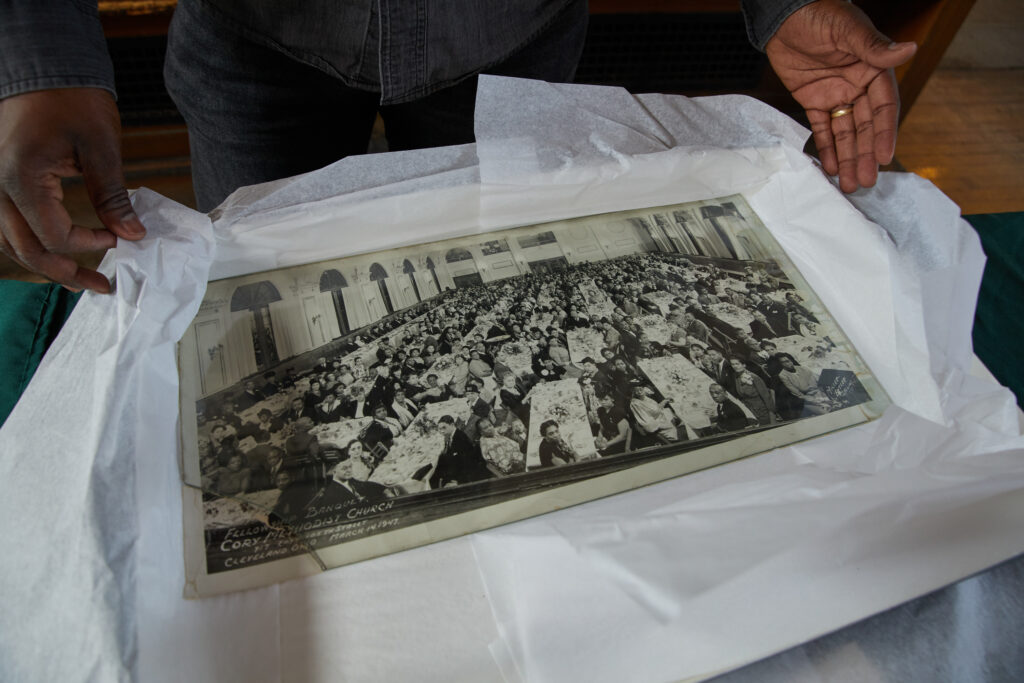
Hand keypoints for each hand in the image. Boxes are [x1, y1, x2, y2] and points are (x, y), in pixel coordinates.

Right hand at [0, 88, 144, 291]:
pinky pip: (7, 227)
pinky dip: (30, 245)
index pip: (54, 235)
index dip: (89, 244)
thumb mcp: (100, 146)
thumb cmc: (71, 99)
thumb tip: (132, 234)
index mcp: (21, 177)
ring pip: (11, 243)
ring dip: (45, 265)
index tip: (119, 239)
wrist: (43, 68)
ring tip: (80, 279)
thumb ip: (112, 196)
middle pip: (26, 249)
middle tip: (100, 284)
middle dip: (64, 272)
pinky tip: (56, 254)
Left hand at [766, 0, 916, 191]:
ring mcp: (836, 94)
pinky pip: (822, 128)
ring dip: (848, 158)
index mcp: (874, 70)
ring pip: (845, 133)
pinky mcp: (813, 100)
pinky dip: (826, 148)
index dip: (884, 132)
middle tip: (866, 182)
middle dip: (864, 155)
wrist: (785, 15)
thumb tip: (910, 49)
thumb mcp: (848, 30)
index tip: (883, 156)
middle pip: (865, 127)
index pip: (883, 107)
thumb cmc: (822, 14)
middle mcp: (858, 86)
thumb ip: (874, 47)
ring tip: (850, 185)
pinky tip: (831, 168)